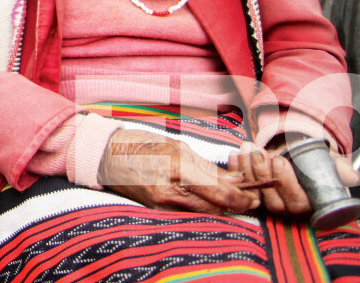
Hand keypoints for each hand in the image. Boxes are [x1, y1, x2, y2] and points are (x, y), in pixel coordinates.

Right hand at [99, 129, 259, 214]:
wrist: (104, 156)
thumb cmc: (139, 144)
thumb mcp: (177, 147)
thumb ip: (208, 167)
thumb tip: (236, 181)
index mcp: (176, 169)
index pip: (222, 194)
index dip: (244, 198)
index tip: (254, 195)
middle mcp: (170, 193)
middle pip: (218, 208)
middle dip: (236, 204)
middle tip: (247, 195)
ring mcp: (162, 206)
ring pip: (206, 214)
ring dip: (221, 207)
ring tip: (227, 194)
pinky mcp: (157, 213)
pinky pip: (190, 215)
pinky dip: (203, 208)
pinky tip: (205, 198)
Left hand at [232, 143, 359, 216]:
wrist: (298, 151)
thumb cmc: (316, 160)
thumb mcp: (332, 162)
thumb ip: (341, 169)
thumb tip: (351, 176)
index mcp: (311, 206)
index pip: (298, 203)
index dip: (286, 183)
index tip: (280, 161)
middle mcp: (290, 209)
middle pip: (274, 201)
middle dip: (264, 173)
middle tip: (261, 152)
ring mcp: (270, 203)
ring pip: (256, 194)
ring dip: (249, 169)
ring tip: (250, 148)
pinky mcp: (254, 195)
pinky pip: (243, 188)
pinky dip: (237, 170)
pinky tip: (236, 154)